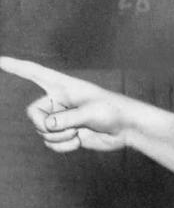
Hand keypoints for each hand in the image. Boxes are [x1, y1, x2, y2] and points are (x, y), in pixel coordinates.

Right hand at [1, 57, 129, 152]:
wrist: (126, 128)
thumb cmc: (112, 111)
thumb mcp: (90, 112)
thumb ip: (66, 119)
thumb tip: (46, 126)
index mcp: (62, 86)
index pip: (33, 72)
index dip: (15, 67)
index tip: (0, 61)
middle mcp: (57, 101)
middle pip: (33, 114)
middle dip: (45, 126)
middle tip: (65, 129)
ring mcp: (62, 118)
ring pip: (42, 131)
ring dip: (57, 137)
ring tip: (76, 134)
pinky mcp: (68, 133)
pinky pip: (51, 143)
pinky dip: (61, 146)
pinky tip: (77, 143)